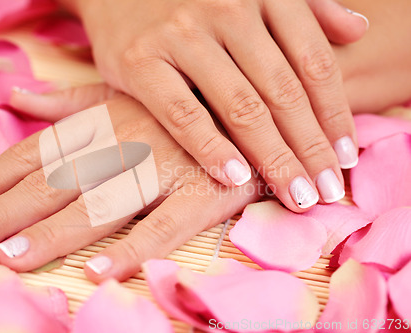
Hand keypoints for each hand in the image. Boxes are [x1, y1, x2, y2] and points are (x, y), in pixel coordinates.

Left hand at [0, 86, 261, 281]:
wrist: (257, 106)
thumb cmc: (183, 102)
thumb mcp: (120, 91)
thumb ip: (65, 101)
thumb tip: (11, 97)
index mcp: (102, 117)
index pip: (36, 150)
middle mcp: (126, 140)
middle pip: (55, 179)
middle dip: (4, 210)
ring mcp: (165, 166)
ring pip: (101, 202)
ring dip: (55, 231)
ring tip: (13, 258)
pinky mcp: (204, 192)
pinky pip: (166, 224)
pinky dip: (133, 248)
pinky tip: (99, 272)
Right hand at [57, 0, 368, 211]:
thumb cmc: (192, 0)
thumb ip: (307, 10)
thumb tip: (356, 30)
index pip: (314, 63)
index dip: (335, 114)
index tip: (346, 157)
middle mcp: (228, 10)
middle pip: (283, 92)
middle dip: (310, 148)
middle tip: (327, 191)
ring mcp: (182, 35)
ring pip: (240, 107)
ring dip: (273, 157)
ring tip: (295, 195)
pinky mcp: (141, 61)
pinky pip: (183, 113)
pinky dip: (211, 147)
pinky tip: (235, 177)